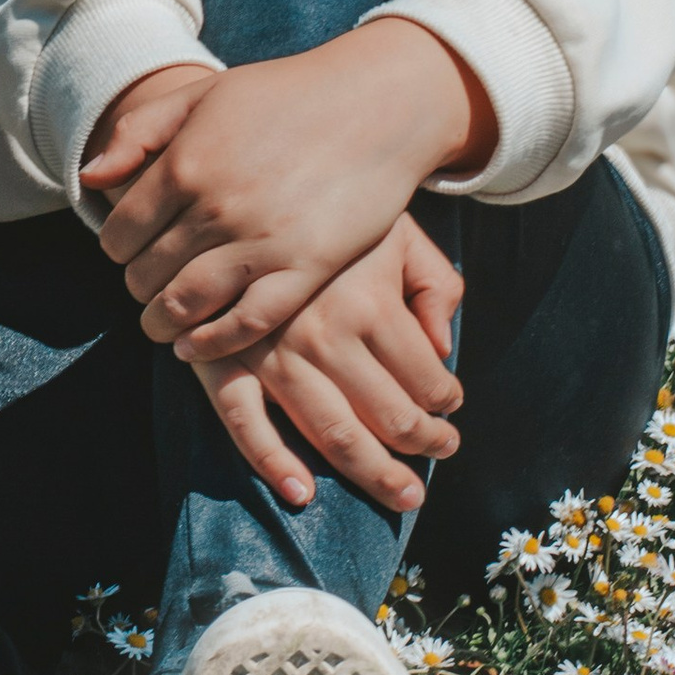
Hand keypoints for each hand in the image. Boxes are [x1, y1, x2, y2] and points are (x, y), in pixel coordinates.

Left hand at [96, 18, 493, 356]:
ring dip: (161, 322)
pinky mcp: (305, 269)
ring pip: (186, 304)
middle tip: (145, 289)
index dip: (115, 249)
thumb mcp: (206, 94)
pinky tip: (195, 346)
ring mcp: (262, 241)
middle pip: (147, 272)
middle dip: (137, 287)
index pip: (120, 232)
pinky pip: (244, 323)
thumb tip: (90, 178)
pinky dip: (211, 343)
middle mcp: (217, 206)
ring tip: (160, 324)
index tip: (126, 254)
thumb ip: (141, 131)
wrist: (377, 104)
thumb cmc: (288, 95)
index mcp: (186, 162)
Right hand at [188, 214, 463, 515]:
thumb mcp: (401, 233)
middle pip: (389, 417)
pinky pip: (244, 422)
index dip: (448, 403)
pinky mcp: (223, 358)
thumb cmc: (336, 214)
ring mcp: (270, 351)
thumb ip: (435, 285)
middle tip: (443, 453)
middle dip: (425, 445)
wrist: (248, 180)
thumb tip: (443, 349)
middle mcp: (323, 334)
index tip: (451, 407)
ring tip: (403, 493)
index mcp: (371, 303)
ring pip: (331, 433)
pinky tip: (302, 493)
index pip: (427, 381)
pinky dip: (272, 463)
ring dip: (373, 472)